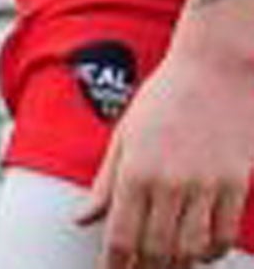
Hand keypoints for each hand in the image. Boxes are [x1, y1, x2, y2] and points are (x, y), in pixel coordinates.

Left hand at [80, 42, 253, 267]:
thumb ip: (105, 183)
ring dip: (179, 264)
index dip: (115, 264)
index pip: (121, 236)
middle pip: (157, 250)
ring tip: (167, 265)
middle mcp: (169, 183)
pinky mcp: (237, 185)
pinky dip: (211, 251)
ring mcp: (206, 186)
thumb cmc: (166, 97)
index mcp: (135, 170)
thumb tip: (82, 218)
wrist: (217, 70)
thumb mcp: (124, 135)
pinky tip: (200, 251)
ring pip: (192, 249)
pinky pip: (224, 234)